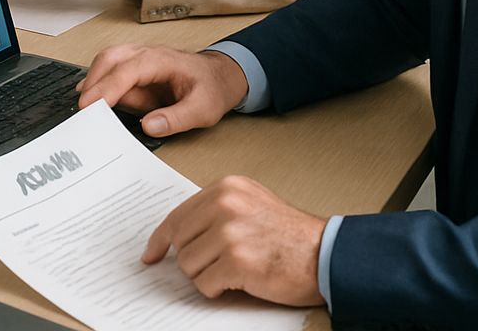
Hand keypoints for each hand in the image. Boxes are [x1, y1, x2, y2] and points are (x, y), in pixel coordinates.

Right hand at [77, 44, 247, 136]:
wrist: (219, 77)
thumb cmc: (211, 89)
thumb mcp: (203, 109)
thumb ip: (176, 118)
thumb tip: (148, 126)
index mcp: (162, 60)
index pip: (128, 70)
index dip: (107, 87)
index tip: (92, 105)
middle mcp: (146, 54)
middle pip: (110, 58)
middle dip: (93, 82)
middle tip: (82, 109)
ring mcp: (139, 58)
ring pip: (106, 61)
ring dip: (92, 80)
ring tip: (84, 105)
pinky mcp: (134, 68)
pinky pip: (110, 69)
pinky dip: (97, 81)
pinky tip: (89, 96)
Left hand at [143, 175, 325, 306]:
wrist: (325, 254)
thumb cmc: (290, 235)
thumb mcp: (251, 204)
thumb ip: (216, 211)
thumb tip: (179, 234)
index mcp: (226, 188)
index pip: (178, 215)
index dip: (161, 239)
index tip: (151, 254)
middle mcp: (225, 204)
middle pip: (180, 242)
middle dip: (193, 260)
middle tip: (215, 267)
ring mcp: (230, 232)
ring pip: (189, 265)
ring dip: (207, 276)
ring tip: (234, 272)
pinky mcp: (237, 261)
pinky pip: (205, 284)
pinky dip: (217, 290)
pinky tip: (239, 282)